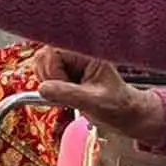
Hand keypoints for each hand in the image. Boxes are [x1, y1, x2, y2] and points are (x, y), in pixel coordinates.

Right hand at [35, 47, 165, 145]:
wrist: (124, 114)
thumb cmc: (116, 106)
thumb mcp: (93, 102)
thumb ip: (68, 94)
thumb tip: (43, 88)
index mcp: (86, 54)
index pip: (54, 51)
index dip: (52, 70)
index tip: (62, 87)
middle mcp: (77, 55)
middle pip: (43, 56)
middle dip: (48, 77)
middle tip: (62, 94)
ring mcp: (70, 64)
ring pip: (41, 65)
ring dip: (48, 84)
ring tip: (66, 96)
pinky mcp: (65, 74)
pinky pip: (45, 75)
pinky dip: (49, 88)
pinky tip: (63, 97)